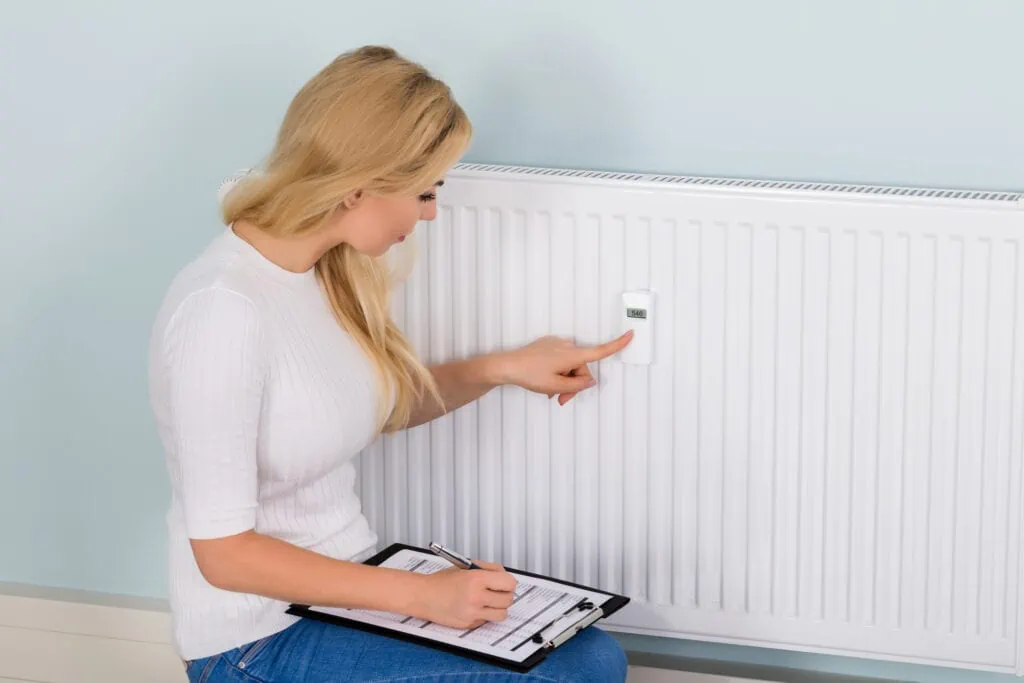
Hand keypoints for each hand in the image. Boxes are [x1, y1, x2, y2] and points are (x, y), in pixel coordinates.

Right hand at [411, 561, 516, 628]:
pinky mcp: (469, 624)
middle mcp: (476, 597)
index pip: (509, 583)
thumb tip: (505, 575)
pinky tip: (474, 607)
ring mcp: (473, 613)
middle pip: (508, 600)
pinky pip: (487, 621)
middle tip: (496, 591)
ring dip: (498, 607)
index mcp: (477, 579)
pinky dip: (485, 615)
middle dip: (505, 595)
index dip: (508, 582)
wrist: (423, 596)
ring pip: (502, 614)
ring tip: (488, 601)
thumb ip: (488, 569)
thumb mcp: (466, 566)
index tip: (504, 582)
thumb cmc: (442, 580)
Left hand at [490, 331, 633, 404]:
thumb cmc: (530, 375)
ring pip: (570, 366)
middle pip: (582, 368)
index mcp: (572, 355)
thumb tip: (590, 381)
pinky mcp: (547, 346)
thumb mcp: (556, 386)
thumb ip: (577, 386)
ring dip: (564, 380)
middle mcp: (567, 346)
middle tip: (560, 399)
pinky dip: (557, 372)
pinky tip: (545, 381)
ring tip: (550, 392)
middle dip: (575, 384)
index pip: (599, 351)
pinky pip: (560, 361)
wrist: (506, 366)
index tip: (631, 334)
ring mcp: (556, 344)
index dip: (617, 345)